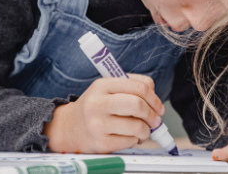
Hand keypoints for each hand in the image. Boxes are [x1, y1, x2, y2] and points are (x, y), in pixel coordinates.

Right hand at [44, 73, 164, 152]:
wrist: (69, 128)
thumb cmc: (95, 107)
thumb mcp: (106, 90)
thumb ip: (130, 87)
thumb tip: (155, 100)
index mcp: (102, 85)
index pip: (138, 87)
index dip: (154, 98)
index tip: (158, 107)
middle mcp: (98, 103)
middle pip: (138, 105)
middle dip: (152, 115)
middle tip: (155, 120)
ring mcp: (98, 124)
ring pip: (137, 126)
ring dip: (146, 130)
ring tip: (142, 130)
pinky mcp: (101, 143)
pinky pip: (130, 141)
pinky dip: (135, 140)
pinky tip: (129, 137)